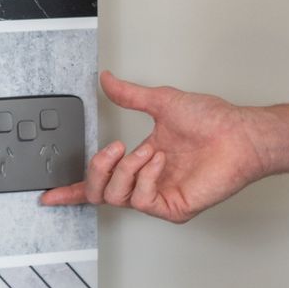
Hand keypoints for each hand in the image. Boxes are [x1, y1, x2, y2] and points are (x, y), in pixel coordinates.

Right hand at [40, 71, 267, 222]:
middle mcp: (147, 180)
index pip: (101, 180)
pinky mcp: (172, 207)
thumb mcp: (161, 101)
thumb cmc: (213, 120)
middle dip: (97, 169)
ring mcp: (158, 195)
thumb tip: (107, 80)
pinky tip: (161, 162)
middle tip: (113, 150)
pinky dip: (146, 177)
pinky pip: (141, 199)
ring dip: (126, 169)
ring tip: (147, 152)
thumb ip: (129, 94)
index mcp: (142, 160)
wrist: (238, 134)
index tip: (50, 195)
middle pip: (99, 192)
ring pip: (115, 196)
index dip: (72, 189)